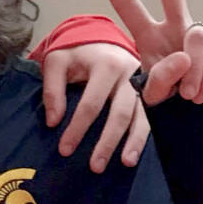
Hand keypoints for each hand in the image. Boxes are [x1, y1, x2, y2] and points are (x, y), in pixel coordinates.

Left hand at [43, 43, 147, 172]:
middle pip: (120, 114)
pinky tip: (138, 152)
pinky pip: (150, 116)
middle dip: (108, 142)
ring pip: (141, 116)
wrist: (100, 37)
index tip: (65, 150)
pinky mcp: (149, 92)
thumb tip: (54, 122)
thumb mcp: (56, 62)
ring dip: (134, 142)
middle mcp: (129, 74)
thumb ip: (52, 90)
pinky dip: (145, 135)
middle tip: (96, 166)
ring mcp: (143, 84)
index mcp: (106, 65)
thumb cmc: (75, 52)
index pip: (91, 104)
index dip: (77, 128)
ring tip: (126, 163)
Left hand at [95, 0, 202, 105]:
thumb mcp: (155, 94)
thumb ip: (160, 80)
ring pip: (195, 38)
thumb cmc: (172, 95)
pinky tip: (200, 94)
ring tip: (187, 94)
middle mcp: (175, 25)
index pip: (128, 6)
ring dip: (191, 73)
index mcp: (148, 34)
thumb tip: (183, 58)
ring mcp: (202, 31)